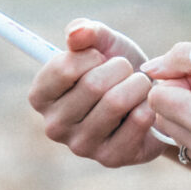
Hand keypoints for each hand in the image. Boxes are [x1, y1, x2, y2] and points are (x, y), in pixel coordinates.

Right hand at [27, 20, 163, 166]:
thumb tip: (76, 33)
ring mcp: (81, 146)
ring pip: (117, 102)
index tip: (100, 57)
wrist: (148, 98)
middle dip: (120, 68)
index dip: (91, 55)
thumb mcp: (101, 42)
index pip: (64, 68)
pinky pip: (138, 120)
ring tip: (139, 85)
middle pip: (93, 85)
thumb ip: (85, 31)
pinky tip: (146, 106)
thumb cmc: (116, 69)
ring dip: (138, 84)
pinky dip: (149, 104)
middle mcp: (54, 126)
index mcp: (41, 96)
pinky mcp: (110, 158)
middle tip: (126, 71)